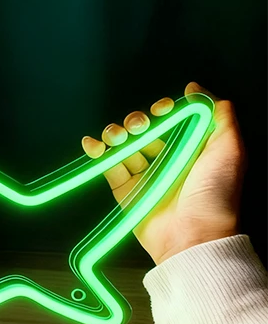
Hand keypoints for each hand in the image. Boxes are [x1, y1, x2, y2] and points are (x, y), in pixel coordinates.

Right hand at [82, 82, 245, 265]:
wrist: (194, 235)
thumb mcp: (230, 150)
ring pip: (124, 144)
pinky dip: (96, 151)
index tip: (162, 110)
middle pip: (144, 130)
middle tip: (139, 127)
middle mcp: (167, 159)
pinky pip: (107, 165)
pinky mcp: (124, 189)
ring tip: (118, 137)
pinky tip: (93, 144)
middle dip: (137, 121)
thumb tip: (195, 89)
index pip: (172, 120)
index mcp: (191, 148)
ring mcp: (144, 174)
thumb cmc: (215, 194)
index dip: (164, 110)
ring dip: (116, 133)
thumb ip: (219, 116)